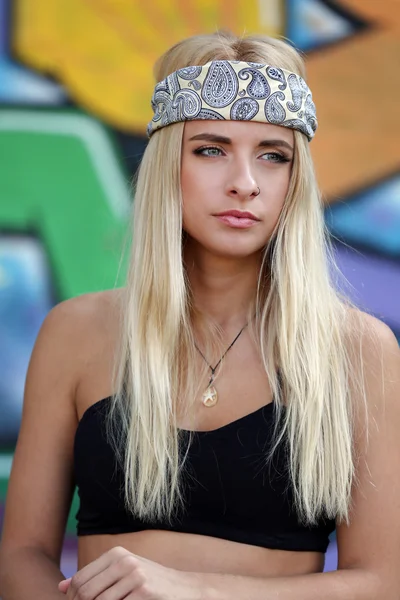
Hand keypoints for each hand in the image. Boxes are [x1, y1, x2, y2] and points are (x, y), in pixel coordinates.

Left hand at [58, 546, 202, 598]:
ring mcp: (135, 576)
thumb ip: (95, 578)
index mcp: (116, 554)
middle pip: (85, 594)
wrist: (186, 590)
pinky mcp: (144, 592)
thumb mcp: (123, 574)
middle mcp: (124, 561)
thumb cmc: (151, 584)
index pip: (80, 580)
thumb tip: (61, 587)